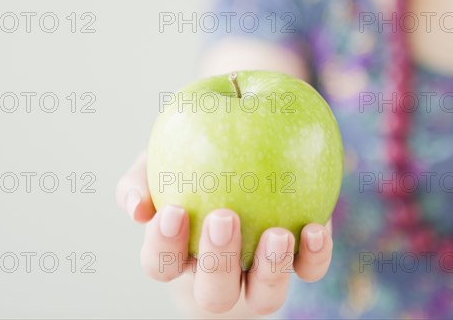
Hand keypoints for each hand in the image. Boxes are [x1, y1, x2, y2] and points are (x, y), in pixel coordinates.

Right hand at [116, 151, 332, 315]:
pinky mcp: (297, 262)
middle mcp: (218, 275)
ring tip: (277, 234)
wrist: (242, 157)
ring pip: (264, 295)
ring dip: (270, 268)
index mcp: (179, 254)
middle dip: (218, 262)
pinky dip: (314, 257)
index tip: (173, 210)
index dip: (163, 246)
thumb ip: (141, 179)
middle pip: (213, 292)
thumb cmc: (192, 167)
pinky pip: (308, 271)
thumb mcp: (161, 162)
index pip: (160, 264)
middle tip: (223, 218)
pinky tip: (315, 228)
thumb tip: (136, 208)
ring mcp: (258, 275)